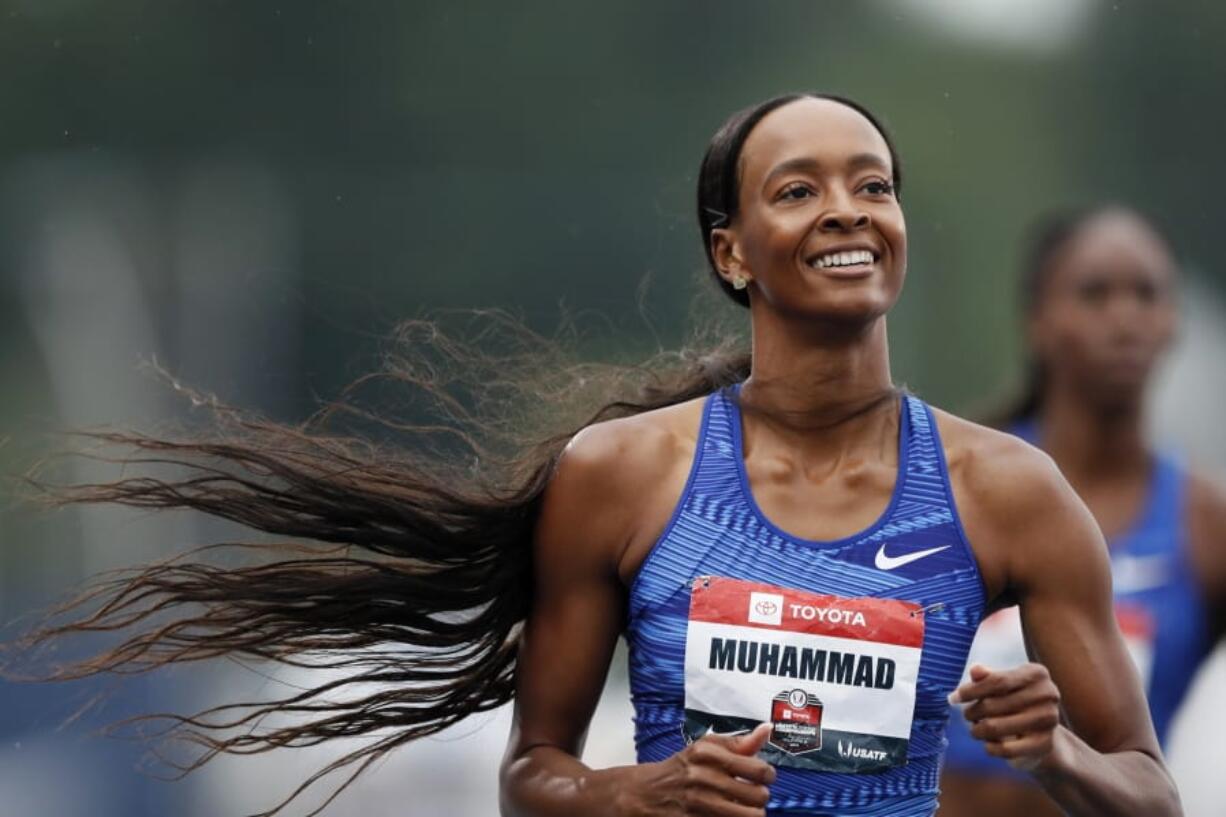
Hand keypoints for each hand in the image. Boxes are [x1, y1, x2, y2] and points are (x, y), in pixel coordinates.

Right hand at [617, 723, 775, 815]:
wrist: (643, 793)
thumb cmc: (681, 769)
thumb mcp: (705, 749)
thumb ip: (738, 743)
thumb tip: (766, 729)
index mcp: (708, 753)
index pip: (758, 769)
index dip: (767, 777)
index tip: (762, 778)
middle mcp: (703, 776)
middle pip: (758, 796)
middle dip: (759, 798)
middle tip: (750, 796)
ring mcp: (697, 803)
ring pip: (749, 816)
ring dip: (749, 814)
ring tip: (741, 809)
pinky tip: (725, 815)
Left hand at [949, 663, 1062, 771]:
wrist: (1041, 731)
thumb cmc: (1015, 699)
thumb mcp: (1002, 683)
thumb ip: (987, 676)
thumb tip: (975, 670)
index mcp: (1036, 674)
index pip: (996, 681)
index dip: (970, 691)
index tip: (953, 698)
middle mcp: (1047, 694)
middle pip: (992, 705)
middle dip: (972, 712)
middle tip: (967, 716)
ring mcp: (1049, 720)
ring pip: (995, 727)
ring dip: (977, 730)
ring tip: (975, 729)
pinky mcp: (1044, 744)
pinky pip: (1006, 750)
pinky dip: (990, 748)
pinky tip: (988, 744)